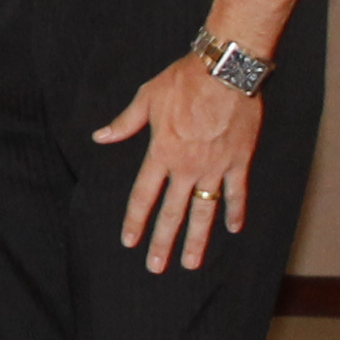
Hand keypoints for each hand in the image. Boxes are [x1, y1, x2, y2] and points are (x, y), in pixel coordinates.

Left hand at [98, 53, 261, 273]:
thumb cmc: (183, 81)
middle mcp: (187, 166)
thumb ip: (125, 123)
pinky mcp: (239, 161)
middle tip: (156, 267)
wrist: (225, 72)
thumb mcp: (147, 98)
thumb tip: (100, 136)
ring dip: (198, 239)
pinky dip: (236, 211)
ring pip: (205, 210)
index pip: (143, 195)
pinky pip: (237, 192)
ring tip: (191, 263)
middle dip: (163, 241)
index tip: (129, 242)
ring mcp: (215, 167)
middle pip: (172, 212)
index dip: (135, 220)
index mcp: (161, 153)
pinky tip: (232, 229)